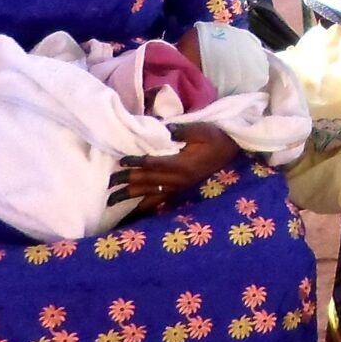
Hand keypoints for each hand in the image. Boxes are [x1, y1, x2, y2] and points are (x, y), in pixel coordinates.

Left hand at [109, 124, 240, 215]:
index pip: (153, 164)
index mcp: (182, 164)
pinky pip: (162, 201)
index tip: (120, 161)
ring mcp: (180, 187)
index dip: (135, 163)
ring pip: (150, 195)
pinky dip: (147, 207)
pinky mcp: (181, 190)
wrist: (232, 151)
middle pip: (147, 182)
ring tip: (113, 200)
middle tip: (108, 184)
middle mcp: (178, 179)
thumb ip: (180, 131)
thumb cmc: (215, 138)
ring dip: (131, 197)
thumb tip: (160, 129)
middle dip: (126, 183)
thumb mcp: (200, 129)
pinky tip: (136, 213)